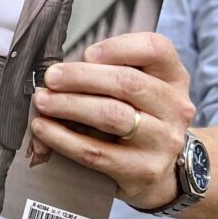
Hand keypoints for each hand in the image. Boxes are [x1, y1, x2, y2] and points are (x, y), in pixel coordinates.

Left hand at [26, 132, 52, 166]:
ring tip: (38, 161)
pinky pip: (49, 155)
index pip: (35, 161)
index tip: (30, 165)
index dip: (32, 164)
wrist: (47, 129)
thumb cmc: (38, 133)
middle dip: (36, 163)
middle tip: (33, 164)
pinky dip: (46, 157)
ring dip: (41, 161)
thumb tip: (27, 156)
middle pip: (40, 161)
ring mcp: (49, 151)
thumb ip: (29, 149)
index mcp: (38, 151)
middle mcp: (44, 152)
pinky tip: (45, 157)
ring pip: (45, 159)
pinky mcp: (52, 149)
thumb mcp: (31, 140)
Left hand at [29, 32, 193, 208]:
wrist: (164, 171)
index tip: (86, 53)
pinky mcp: (144, 170)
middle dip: (80, 77)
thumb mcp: (140, 87)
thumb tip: (61, 70)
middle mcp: (175, 107)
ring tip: (42, 101)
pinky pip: (97, 152)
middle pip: (127, 83)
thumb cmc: (139, 116)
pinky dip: (64, 139)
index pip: (155, 48)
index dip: (117, 47)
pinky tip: (43, 129)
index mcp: (173, 77)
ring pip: (112, 116)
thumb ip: (111, 70)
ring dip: (69, 106)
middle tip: (51, 78)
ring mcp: (163, 141)